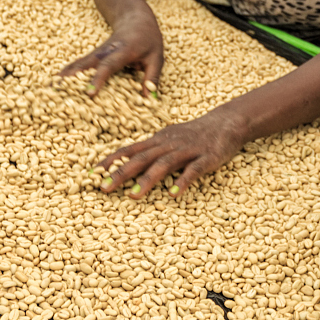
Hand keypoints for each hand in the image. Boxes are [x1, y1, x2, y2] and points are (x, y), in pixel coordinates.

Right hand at [60, 6, 164, 96]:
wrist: (135, 17)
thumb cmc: (148, 38)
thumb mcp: (157, 57)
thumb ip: (152, 77)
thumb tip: (148, 99)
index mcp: (123, 50)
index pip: (109, 65)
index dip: (99, 78)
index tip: (90, 93)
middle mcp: (106, 51)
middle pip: (87, 64)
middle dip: (73, 78)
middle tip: (58, 92)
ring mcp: (97, 52)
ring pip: (79, 64)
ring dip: (65, 76)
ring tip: (50, 89)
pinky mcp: (93, 56)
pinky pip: (79, 65)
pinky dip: (68, 74)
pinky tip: (56, 82)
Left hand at [93, 107, 247, 198]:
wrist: (227, 122)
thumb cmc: (195, 134)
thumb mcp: (169, 139)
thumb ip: (151, 150)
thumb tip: (127, 161)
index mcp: (158, 140)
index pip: (130, 150)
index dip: (111, 161)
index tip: (92, 174)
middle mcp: (169, 144)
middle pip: (141, 158)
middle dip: (120, 173)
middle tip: (103, 188)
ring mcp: (188, 150)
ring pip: (164, 164)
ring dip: (147, 180)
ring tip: (133, 196)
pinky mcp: (207, 157)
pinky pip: (194, 170)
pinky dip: (183, 181)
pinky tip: (173, 194)